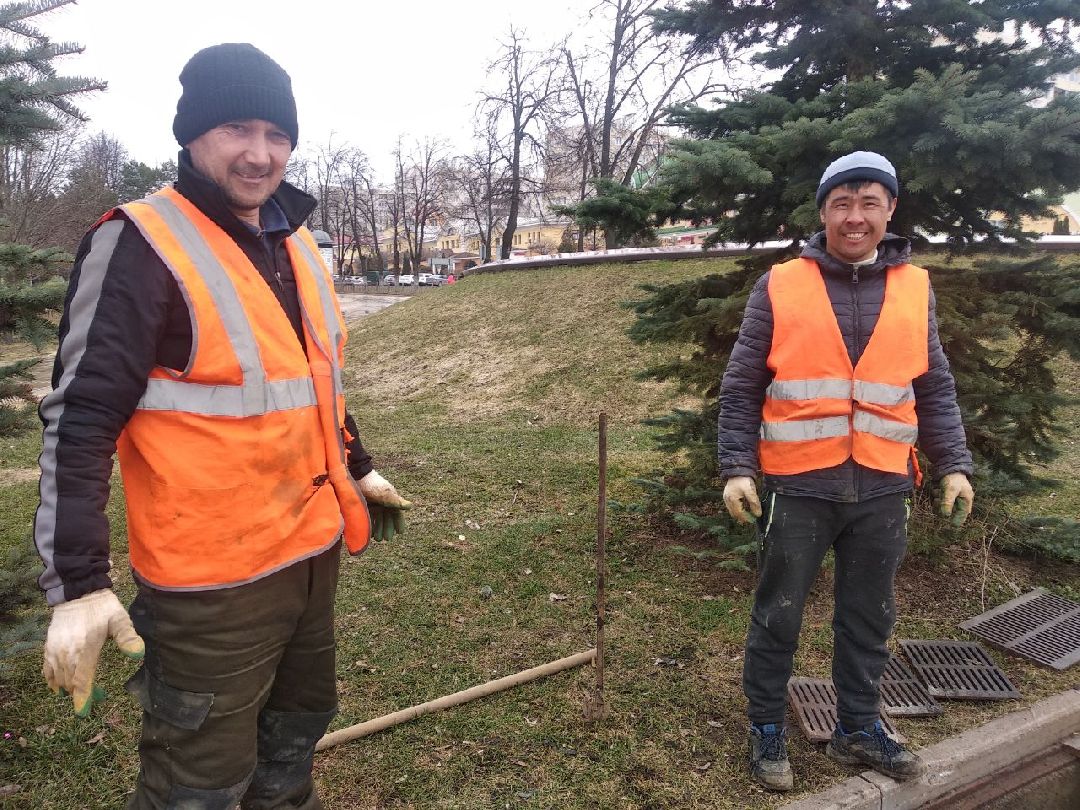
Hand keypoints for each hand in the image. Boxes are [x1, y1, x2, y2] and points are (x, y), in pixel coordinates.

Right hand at [42, 589, 143, 716]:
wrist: (78, 592)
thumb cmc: (103, 607)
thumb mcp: (120, 619)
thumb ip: (128, 637)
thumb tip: (139, 654)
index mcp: (86, 648)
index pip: (82, 680)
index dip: (82, 698)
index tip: (83, 712)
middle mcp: (68, 652)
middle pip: (70, 683)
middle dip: (79, 694)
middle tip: (93, 698)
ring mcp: (55, 650)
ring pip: (58, 678)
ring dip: (67, 688)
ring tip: (78, 693)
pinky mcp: (48, 646)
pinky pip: (47, 669)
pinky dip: (52, 680)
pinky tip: (58, 686)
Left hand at [358, 470, 411, 540]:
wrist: (358, 477)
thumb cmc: (374, 486)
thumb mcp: (386, 495)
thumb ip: (397, 502)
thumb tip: (410, 506)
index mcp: (392, 501)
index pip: (397, 514)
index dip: (399, 523)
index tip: (400, 532)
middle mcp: (384, 504)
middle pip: (388, 519)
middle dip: (388, 529)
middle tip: (387, 539)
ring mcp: (375, 505)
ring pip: (379, 520)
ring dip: (380, 529)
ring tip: (378, 539)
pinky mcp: (366, 507)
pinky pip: (371, 519)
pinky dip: (371, 526)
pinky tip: (370, 533)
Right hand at [723, 476, 761, 523]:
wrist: (738, 470)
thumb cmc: (744, 480)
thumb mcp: (751, 491)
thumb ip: (754, 503)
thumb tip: (757, 514)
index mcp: (732, 499)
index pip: (739, 513)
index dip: (746, 518)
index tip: (753, 520)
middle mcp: (727, 500)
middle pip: (734, 513)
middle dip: (742, 517)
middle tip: (750, 520)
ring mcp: (725, 497)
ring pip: (732, 510)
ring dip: (738, 514)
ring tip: (747, 515)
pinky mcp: (726, 495)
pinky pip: (730, 506)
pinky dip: (736, 509)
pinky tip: (742, 508)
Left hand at [940, 472, 973, 526]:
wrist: (948, 466)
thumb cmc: (953, 478)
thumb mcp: (950, 490)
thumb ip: (948, 502)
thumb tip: (945, 515)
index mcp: (966, 500)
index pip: (962, 514)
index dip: (957, 520)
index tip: (952, 525)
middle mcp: (960, 500)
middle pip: (951, 511)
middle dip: (944, 507)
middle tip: (939, 500)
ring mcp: (953, 497)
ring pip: (944, 505)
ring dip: (939, 500)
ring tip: (939, 491)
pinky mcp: (946, 493)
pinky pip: (940, 499)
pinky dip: (938, 495)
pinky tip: (937, 489)